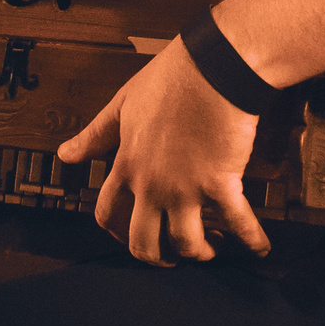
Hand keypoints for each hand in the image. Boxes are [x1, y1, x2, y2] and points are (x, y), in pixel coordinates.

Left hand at [60, 39, 270, 265]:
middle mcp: (151, 184)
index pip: (107, 213)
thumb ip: (95, 135)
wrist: (212, 68)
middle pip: (143, 242)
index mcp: (127, 165)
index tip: (128, 236)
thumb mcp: (122, 105)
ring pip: (185, 243)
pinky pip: (238, 224)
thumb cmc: (170, 80)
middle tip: (170, 257)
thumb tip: (65, 154)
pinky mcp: (220, 183)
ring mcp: (185, 188)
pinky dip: (252, 241)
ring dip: (199, 254)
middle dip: (157, 257)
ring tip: (211, 249)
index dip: (116, 232)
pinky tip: (259, 248)